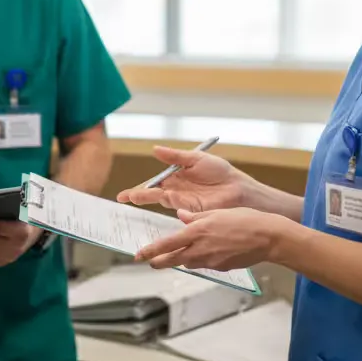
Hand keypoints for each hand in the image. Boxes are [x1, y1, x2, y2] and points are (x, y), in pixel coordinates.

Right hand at [116, 145, 252, 212]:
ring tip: (134, 198)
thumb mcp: (195, 159)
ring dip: (147, 199)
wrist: (237, 187)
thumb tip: (155, 149)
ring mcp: (183, 201)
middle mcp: (177, 190)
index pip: (154, 182)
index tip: (125, 194)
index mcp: (176, 177)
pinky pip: (174, 210)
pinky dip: (164, 211)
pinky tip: (155, 211)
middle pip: (153, 193)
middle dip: (138, 195)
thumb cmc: (220, 172)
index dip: (140, 187)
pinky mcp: (191, 210)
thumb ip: (175, 156)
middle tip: (124, 197)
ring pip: (161, 200)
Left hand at [135, 208, 284, 271]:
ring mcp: (211, 261)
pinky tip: (210, 251)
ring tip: (183, 252)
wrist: (267, 237)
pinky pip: (205, 264)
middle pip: (173, 260)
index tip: (139, 255)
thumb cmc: (245, 220)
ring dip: (183, 258)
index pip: (167, 245)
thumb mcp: (217, 213)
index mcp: (197, 232)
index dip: (151, 251)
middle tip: (150, 262)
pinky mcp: (221, 268)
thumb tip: (181, 215)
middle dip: (159, 262)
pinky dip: (201, 259)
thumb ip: (195, 216)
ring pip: (189, 262)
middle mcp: (201, 249)